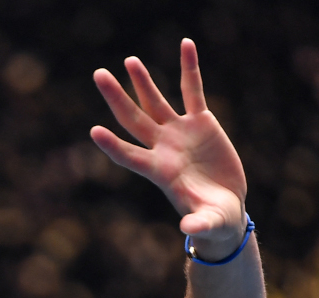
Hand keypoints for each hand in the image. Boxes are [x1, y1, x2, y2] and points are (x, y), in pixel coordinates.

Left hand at [90, 39, 246, 258]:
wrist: (225, 209)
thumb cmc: (213, 221)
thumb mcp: (208, 224)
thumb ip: (198, 225)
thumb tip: (188, 231)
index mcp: (160, 172)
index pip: (129, 156)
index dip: (112, 146)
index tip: (93, 130)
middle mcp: (163, 148)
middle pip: (133, 119)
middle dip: (116, 98)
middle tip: (98, 75)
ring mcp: (179, 133)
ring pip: (156, 102)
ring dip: (143, 81)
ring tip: (129, 60)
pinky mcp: (201, 122)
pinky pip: (193, 90)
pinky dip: (189, 69)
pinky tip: (185, 45)